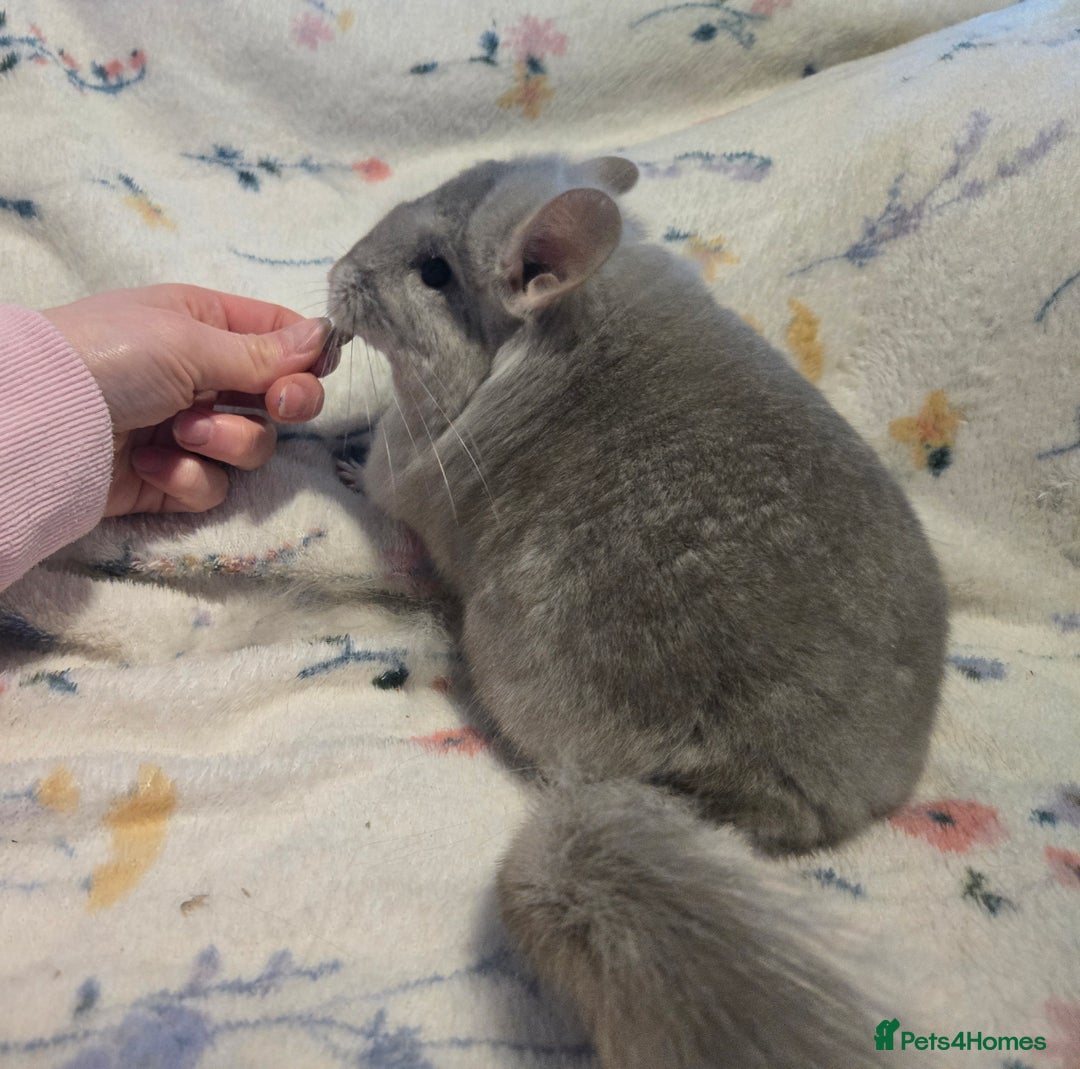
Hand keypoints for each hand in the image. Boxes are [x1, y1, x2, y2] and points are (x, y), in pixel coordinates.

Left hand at [43, 284, 336, 516]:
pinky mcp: (174, 478)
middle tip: (277, 405)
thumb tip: (324, 335)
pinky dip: (187, 476)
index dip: (307, 355)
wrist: (40, 424)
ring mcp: (190, 429)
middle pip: (280, 396)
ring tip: (180, 433)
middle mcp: (204, 375)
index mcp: (206, 324)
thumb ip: (264, 351)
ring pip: (253, 445)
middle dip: (283, 403)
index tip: (316, 370)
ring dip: (225, 441)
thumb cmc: (112, 356)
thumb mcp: (189, 340)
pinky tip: (150, 462)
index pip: (280, 335)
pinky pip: (215, 484)